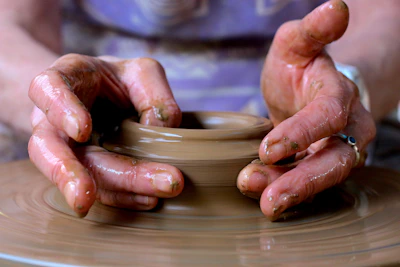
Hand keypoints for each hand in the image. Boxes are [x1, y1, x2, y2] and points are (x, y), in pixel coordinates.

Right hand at [29, 54, 183, 216]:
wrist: (109, 99)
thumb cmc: (121, 82)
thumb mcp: (143, 74)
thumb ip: (154, 96)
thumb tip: (159, 131)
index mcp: (63, 81)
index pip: (48, 89)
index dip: (61, 109)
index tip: (81, 130)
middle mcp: (53, 120)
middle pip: (50, 148)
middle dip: (73, 173)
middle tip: (87, 196)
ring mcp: (65, 151)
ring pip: (75, 177)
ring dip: (114, 189)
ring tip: (151, 197)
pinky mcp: (85, 173)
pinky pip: (99, 189)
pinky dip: (125, 196)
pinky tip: (149, 198)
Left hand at [237, 0, 375, 219]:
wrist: (308, 87)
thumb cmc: (300, 65)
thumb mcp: (298, 43)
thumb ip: (313, 30)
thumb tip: (337, 6)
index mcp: (338, 95)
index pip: (327, 116)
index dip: (300, 134)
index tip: (266, 149)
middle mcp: (347, 128)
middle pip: (334, 160)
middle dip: (302, 182)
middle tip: (269, 201)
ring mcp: (338, 150)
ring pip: (323, 178)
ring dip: (293, 193)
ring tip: (264, 205)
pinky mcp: (322, 166)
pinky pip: (310, 184)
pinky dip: (289, 192)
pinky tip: (266, 199)